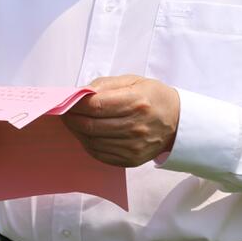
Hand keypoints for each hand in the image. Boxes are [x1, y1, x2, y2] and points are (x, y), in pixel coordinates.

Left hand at [60, 75, 179, 166]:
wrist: (178, 121)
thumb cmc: (154, 97)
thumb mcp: (133, 80)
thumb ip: (105, 84)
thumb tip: (80, 92)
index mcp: (136, 102)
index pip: (96, 105)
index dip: (76, 104)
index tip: (65, 101)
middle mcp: (135, 126)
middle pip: (91, 125)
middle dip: (71, 118)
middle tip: (63, 112)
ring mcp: (133, 146)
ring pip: (93, 141)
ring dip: (77, 132)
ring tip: (72, 122)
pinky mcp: (131, 159)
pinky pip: (100, 154)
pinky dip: (87, 144)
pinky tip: (85, 135)